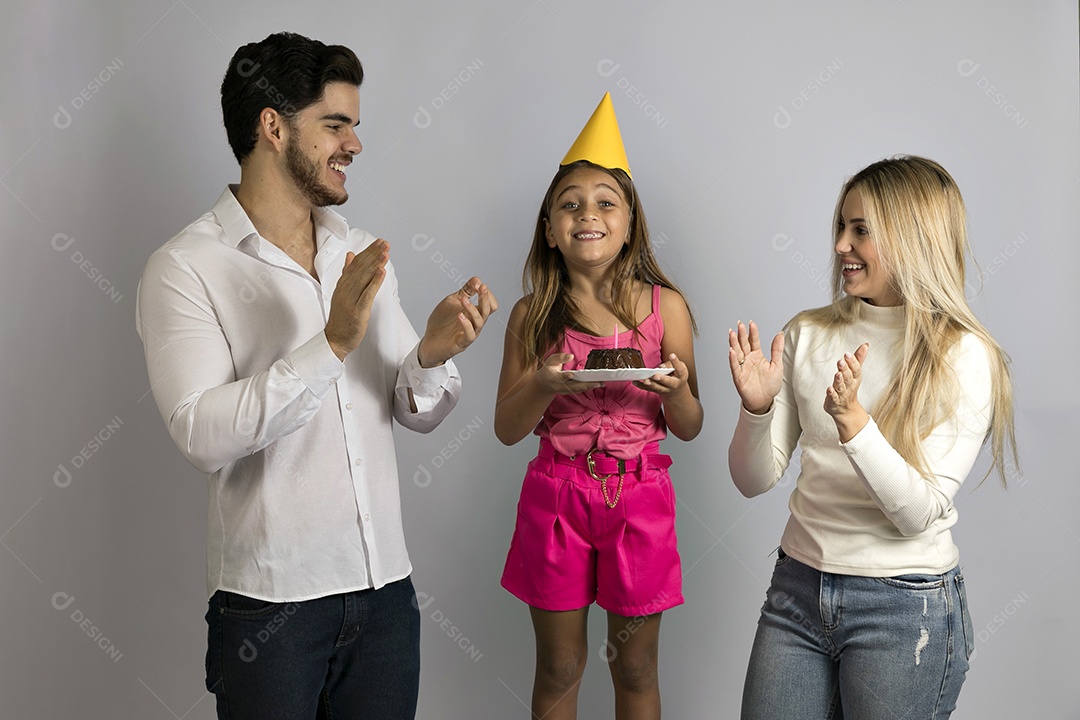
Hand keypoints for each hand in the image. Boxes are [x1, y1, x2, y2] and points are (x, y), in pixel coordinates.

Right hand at [325, 240, 388, 360]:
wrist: (335, 340)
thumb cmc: (341, 318)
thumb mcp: (342, 292)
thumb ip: (347, 273)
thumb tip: (350, 255)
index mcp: (342, 285)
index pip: (356, 264)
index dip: (368, 252)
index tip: (379, 242)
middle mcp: (345, 290)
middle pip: (360, 268)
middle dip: (373, 254)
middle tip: (385, 243)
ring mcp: (350, 300)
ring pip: (364, 278)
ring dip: (375, 264)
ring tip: (385, 252)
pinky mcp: (357, 311)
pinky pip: (367, 294)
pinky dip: (374, 282)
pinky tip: (381, 272)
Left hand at [417, 277, 497, 366]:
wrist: (429, 342)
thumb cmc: (442, 323)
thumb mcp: (453, 301)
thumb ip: (465, 291)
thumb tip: (477, 280)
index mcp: (475, 313)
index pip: (490, 303)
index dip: (486, 293)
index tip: (478, 284)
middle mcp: (475, 323)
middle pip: (488, 310)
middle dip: (485, 298)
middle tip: (480, 287)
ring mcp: (469, 333)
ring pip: (480, 321)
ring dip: (472, 308)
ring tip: (463, 300)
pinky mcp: (461, 343)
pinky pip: (469, 335)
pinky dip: (466, 324)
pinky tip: (459, 316)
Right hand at [531, 353, 605, 394]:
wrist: (544, 383)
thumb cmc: (549, 369)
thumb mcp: (551, 360)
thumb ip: (560, 357)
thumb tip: (571, 356)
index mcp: (553, 377)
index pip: (559, 377)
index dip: (565, 376)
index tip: (571, 375)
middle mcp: (559, 386)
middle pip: (573, 386)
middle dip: (585, 384)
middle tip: (597, 382)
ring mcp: (564, 390)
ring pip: (578, 389)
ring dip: (589, 387)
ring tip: (601, 383)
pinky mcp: (569, 392)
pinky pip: (579, 390)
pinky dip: (588, 387)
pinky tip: (597, 384)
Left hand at [634, 353, 689, 397]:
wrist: (676, 391)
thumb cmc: (677, 376)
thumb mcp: (680, 368)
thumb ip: (672, 364)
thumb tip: (662, 366)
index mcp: (681, 376)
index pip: (680, 368)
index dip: (675, 361)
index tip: (671, 354)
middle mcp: (673, 384)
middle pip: (667, 382)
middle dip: (661, 379)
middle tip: (656, 375)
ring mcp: (665, 389)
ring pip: (657, 387)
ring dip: (650, 384)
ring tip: (645, 380)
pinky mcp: (657, 391)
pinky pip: (648, 389)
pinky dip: (641, 386)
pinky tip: (635, 381)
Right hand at [728, 321, 782, 413]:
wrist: (764, 401)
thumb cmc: (770, 385)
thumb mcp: (777, 365)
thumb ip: (777, 350)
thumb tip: (780, 334)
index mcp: (757, 356)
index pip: (754, 341)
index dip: (753, 332)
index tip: (751, 323)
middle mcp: (748, 360)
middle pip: (743, 344)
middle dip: (741, 334)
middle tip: (739, 324)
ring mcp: (743, 368)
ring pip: (737, 353)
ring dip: (734, 343)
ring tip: (732, 333)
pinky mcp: (739, 377)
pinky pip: (735, 367)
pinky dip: (732, 359)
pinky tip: (732, 351)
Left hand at [823, 342, 869, 441]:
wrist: (845, 409)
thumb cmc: (849, 387)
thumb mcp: (855, 373)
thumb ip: (858, 359)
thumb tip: (866, 344)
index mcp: (855, 378)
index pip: (856, 369)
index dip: (852, 362)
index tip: (847, 354)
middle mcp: (850, 386)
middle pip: (848, 377)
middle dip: (845, 369)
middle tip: (841, 361)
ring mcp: (842, 394)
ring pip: (841, 387)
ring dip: (839, 381)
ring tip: (838, 374)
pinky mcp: (834, 401)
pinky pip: (834, 398)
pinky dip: (832, 394)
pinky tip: (829, 389)